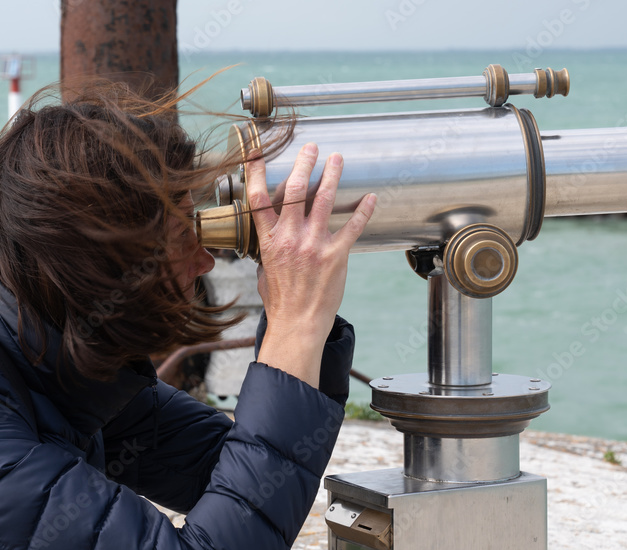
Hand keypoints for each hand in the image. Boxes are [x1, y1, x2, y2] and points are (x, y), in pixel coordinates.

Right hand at [246, 143, 375, 388]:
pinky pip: (352, 226)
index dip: (256, 171)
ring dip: (332, 175)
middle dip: (304, 163)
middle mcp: (290, 237)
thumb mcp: (264, 269)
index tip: (258, 151)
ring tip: (337, 159)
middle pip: (295, 189)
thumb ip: (269, 247)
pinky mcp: (336, 255)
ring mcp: (314, 244)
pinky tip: (370, 197)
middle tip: (312, 148)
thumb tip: (271, 235)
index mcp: (269, 240)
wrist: (298, 324)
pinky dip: (363, 209)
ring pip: (324, 200)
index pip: (258, 198)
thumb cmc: (281, 301)